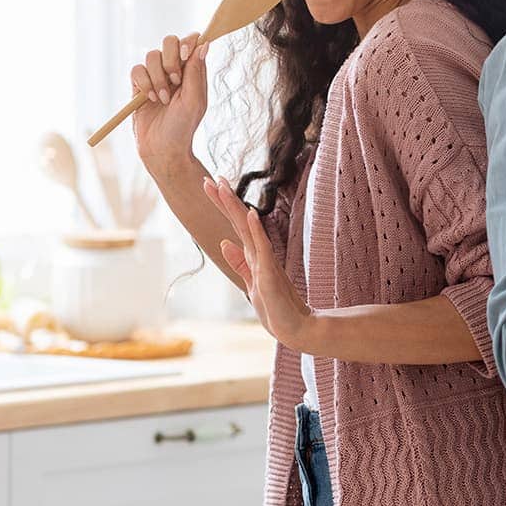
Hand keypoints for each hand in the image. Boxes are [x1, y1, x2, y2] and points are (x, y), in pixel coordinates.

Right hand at [129, 33, 207, 173]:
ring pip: (151, 55)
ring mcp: (156, 76)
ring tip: (162, 98)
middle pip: (169, 42)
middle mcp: (175, 70)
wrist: (162, 148)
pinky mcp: (139, 85)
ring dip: (157, 77)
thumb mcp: (194, 100)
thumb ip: (196, 71)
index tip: (184, 56)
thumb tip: (205, 43)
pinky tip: (150, 99)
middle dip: (170, 59)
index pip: (191, 41)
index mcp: (193, 71)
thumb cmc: (183, 126)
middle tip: (175, 81)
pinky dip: (143, 82)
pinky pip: (136, 70)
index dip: (187, 42)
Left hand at [204, 175, 313, 348]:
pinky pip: (262, 248)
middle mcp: (259, 252)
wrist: (294, 328)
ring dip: (235, 208)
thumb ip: (239, 262)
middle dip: (224, 199)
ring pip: (248, 228)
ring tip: (224, 188)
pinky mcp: (270, 273)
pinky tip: (250, 214)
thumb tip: (224, 243)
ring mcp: (265, 261)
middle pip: (239, 220)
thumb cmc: (275, 307)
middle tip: (211, 177)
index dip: (223, 205)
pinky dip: (256, 230)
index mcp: (253, 254)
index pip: (235, 224)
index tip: (212, 184)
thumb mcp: (250, 282)